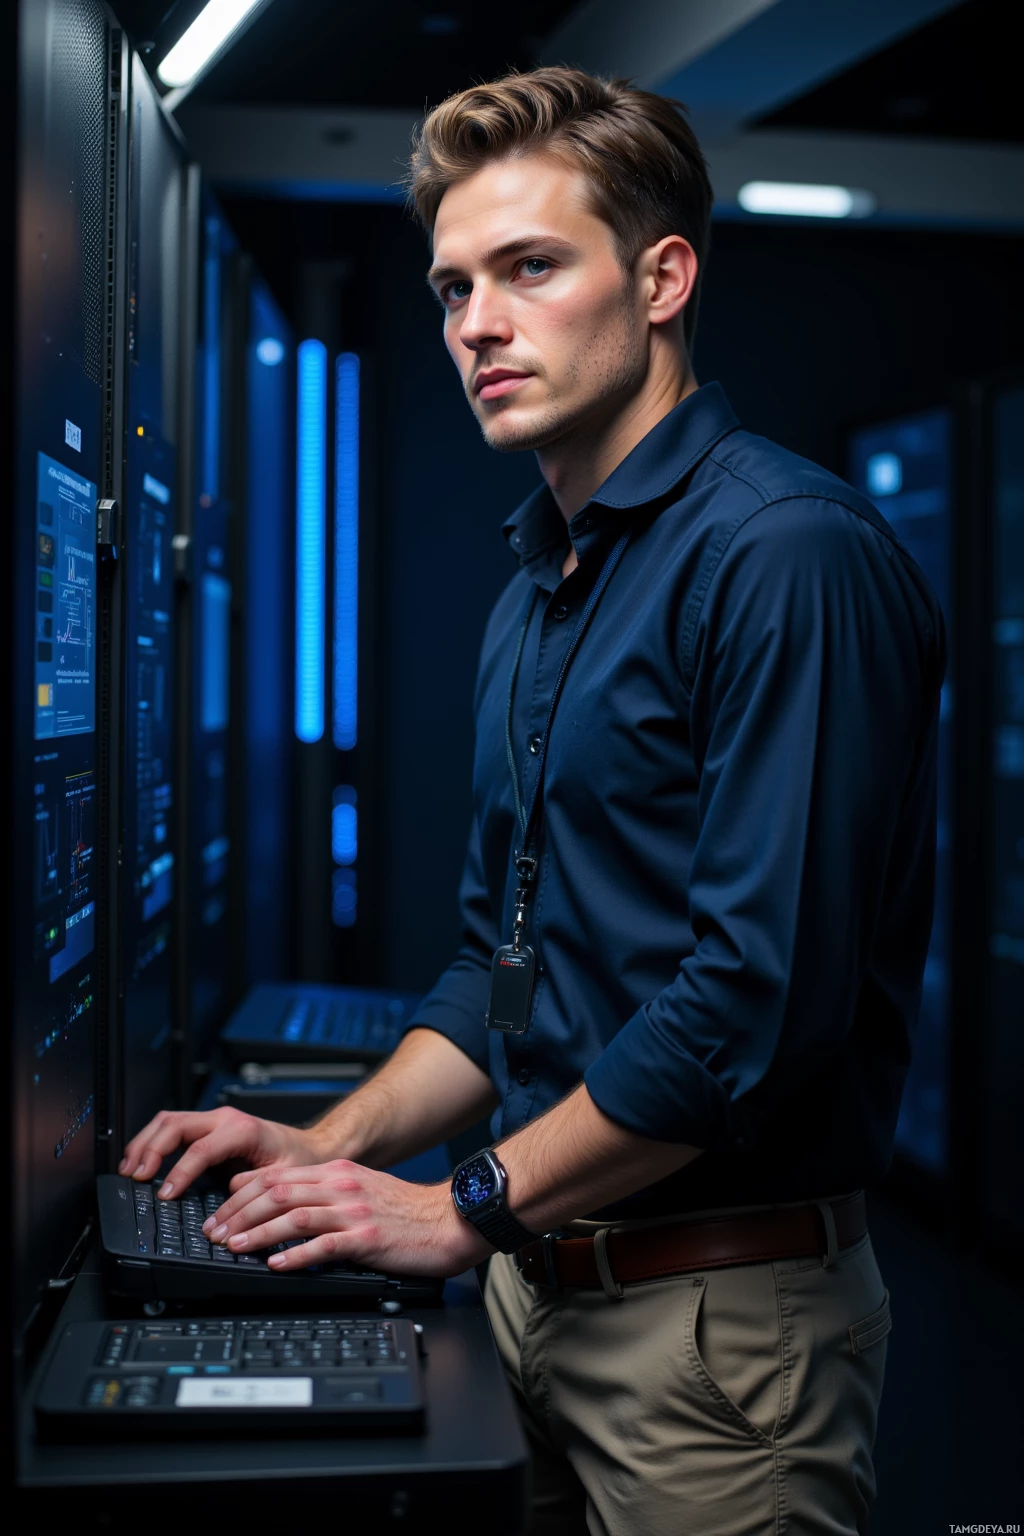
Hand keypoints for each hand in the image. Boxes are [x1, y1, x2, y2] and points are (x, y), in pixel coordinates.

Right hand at [119, 1108, 331, 1201]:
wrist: (309, 1147)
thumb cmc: (298, 1160)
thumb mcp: (282, 1178)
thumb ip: (255, 1187)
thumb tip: (226, 1198)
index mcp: (242, 1130)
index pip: (200, 1149)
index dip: (179, 1173)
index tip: (165, 1195)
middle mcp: (225, 1119)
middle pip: (174, 1124)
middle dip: (150, 1150)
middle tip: (136, 1178)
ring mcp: (214, 1120)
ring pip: (168, 1121)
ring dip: (145, 1142)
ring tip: (130, 1169)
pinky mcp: (207, 1127)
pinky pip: (172, 1127)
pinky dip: (152, 1141)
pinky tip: (141, 1160)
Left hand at [203, 1160, 490, 1277]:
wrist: (450, 1220)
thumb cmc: (407, 1211)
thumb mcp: (363, 1188)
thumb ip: (325, 1192)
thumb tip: (285, 1202)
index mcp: (338, 1172)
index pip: (277, 1176)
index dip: (242, 1193)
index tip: (221, 1211)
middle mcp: (342, 1186)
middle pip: (278, 1192)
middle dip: (240, 1213)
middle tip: (216, 1232)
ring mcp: (354, 1211)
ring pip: (293, 1216)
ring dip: (258, 1233)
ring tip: (234, 1246)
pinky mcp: (367, 1237)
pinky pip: (323, 1245)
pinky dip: (296, 1255)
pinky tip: (276, 1264)